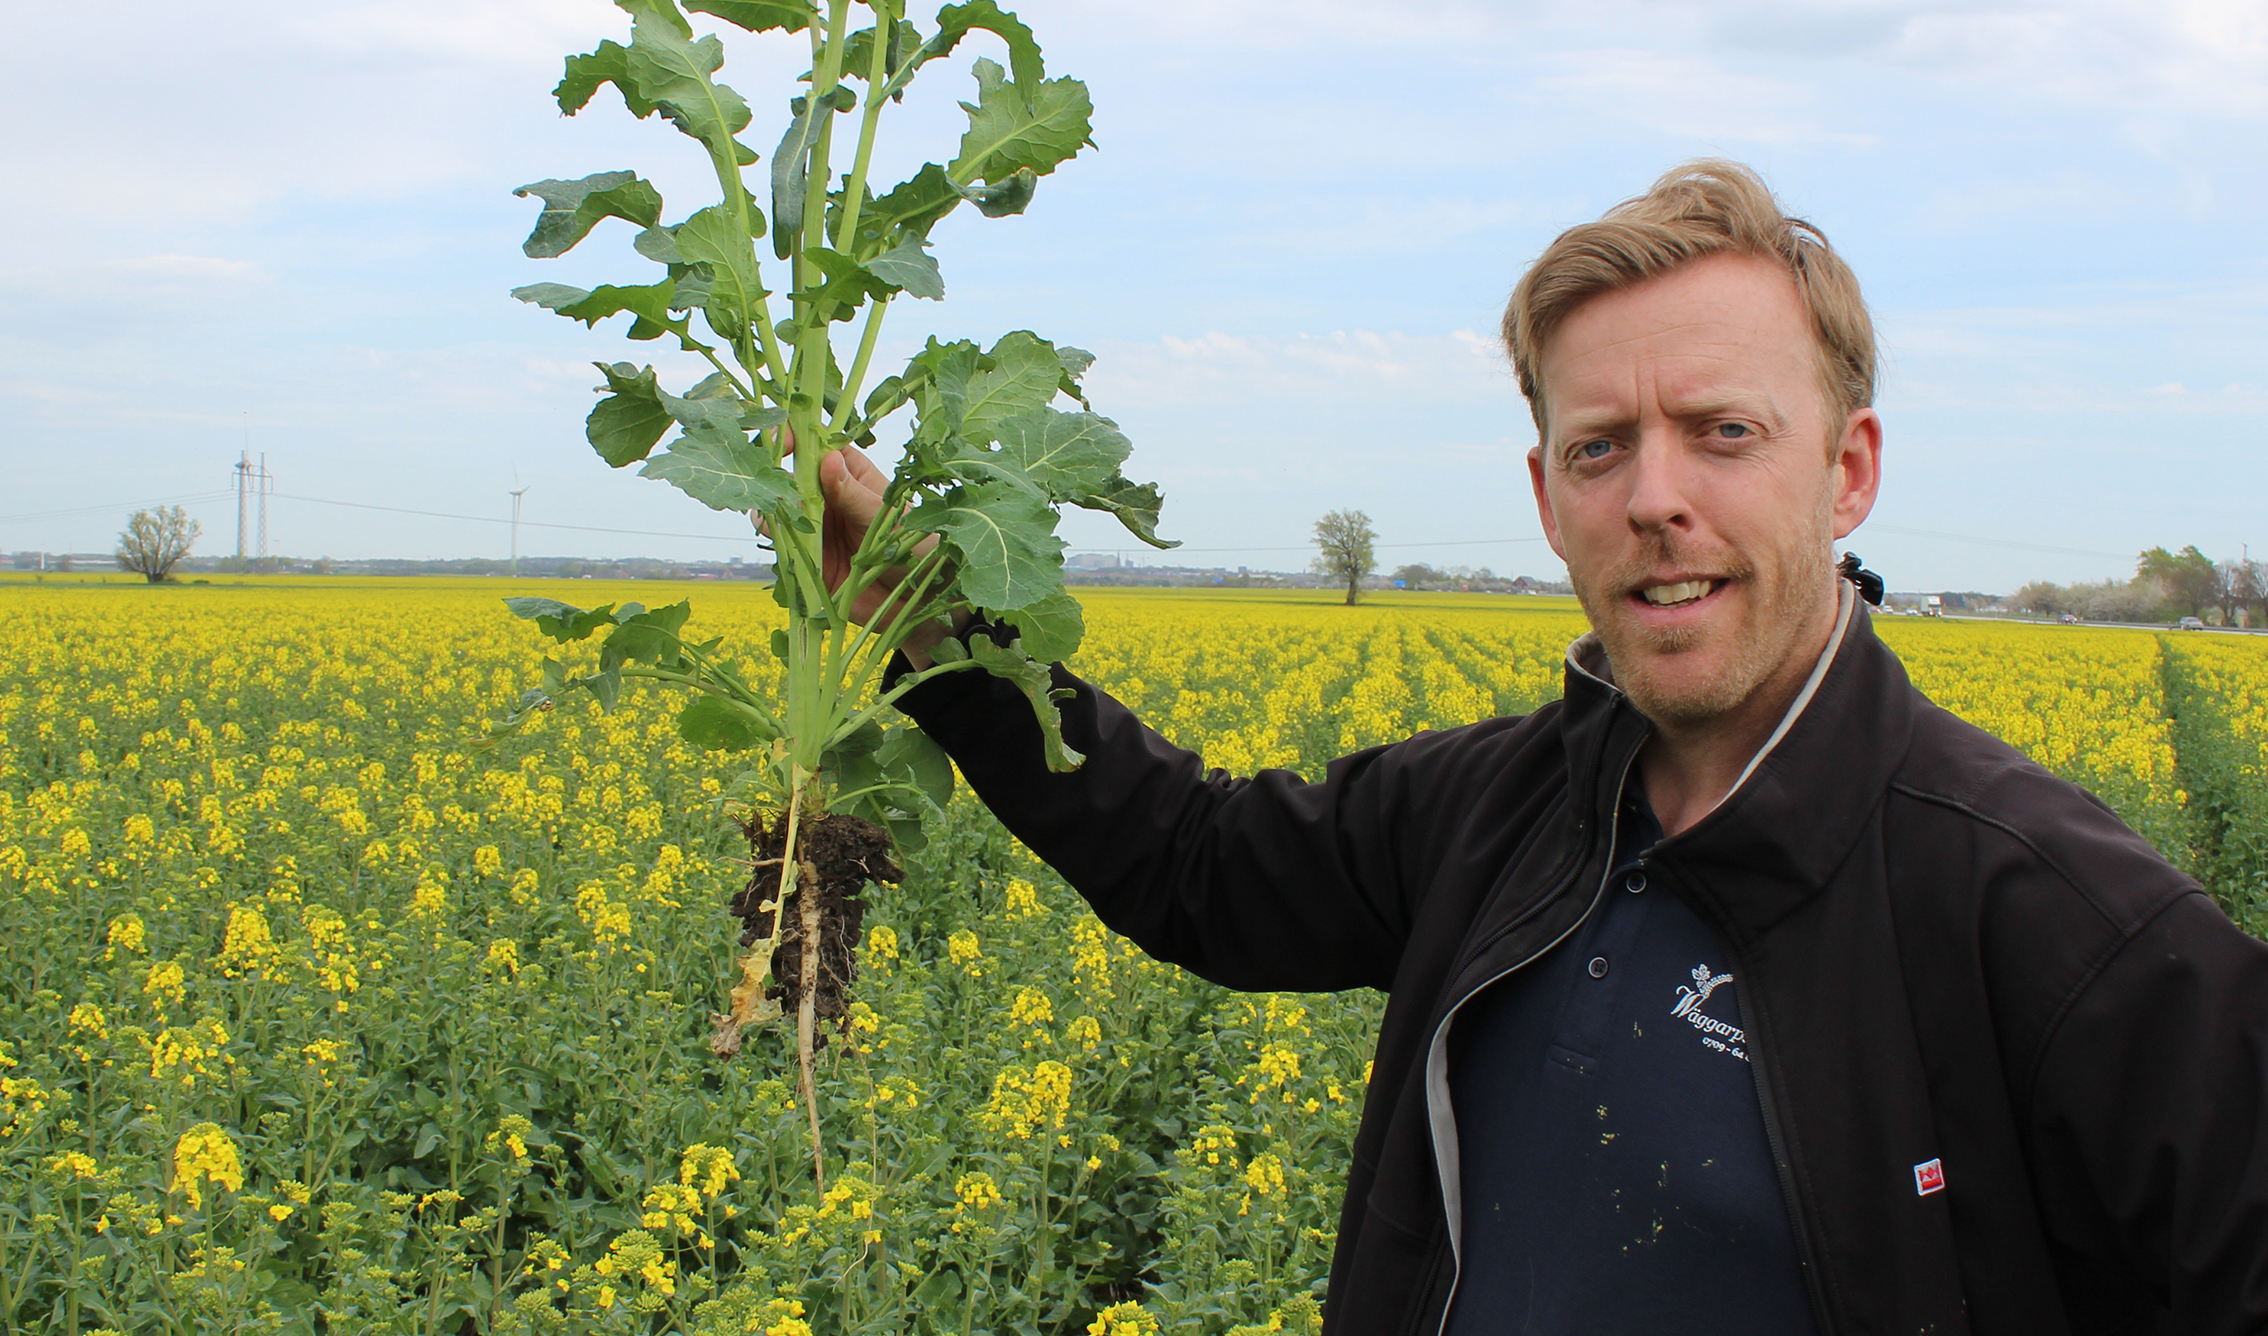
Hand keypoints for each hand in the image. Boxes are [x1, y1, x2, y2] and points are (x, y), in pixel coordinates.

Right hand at [776, 432, 955, 663]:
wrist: (917, 598)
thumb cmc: (916, 546)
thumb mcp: (884, 517)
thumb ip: (853, 494)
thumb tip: (827, 460)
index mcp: (851, 473)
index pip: (819, 444)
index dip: (798, 438)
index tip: (784, 445)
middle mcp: (829, 496)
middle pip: (791, 476)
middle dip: (778, 479)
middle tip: (782, 492)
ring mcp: (816, 525)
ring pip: (780, 510)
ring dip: (773, 511)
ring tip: (783, 521)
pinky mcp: (808, 556)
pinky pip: (782, 544)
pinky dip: (775, 541)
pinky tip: (784, 543)